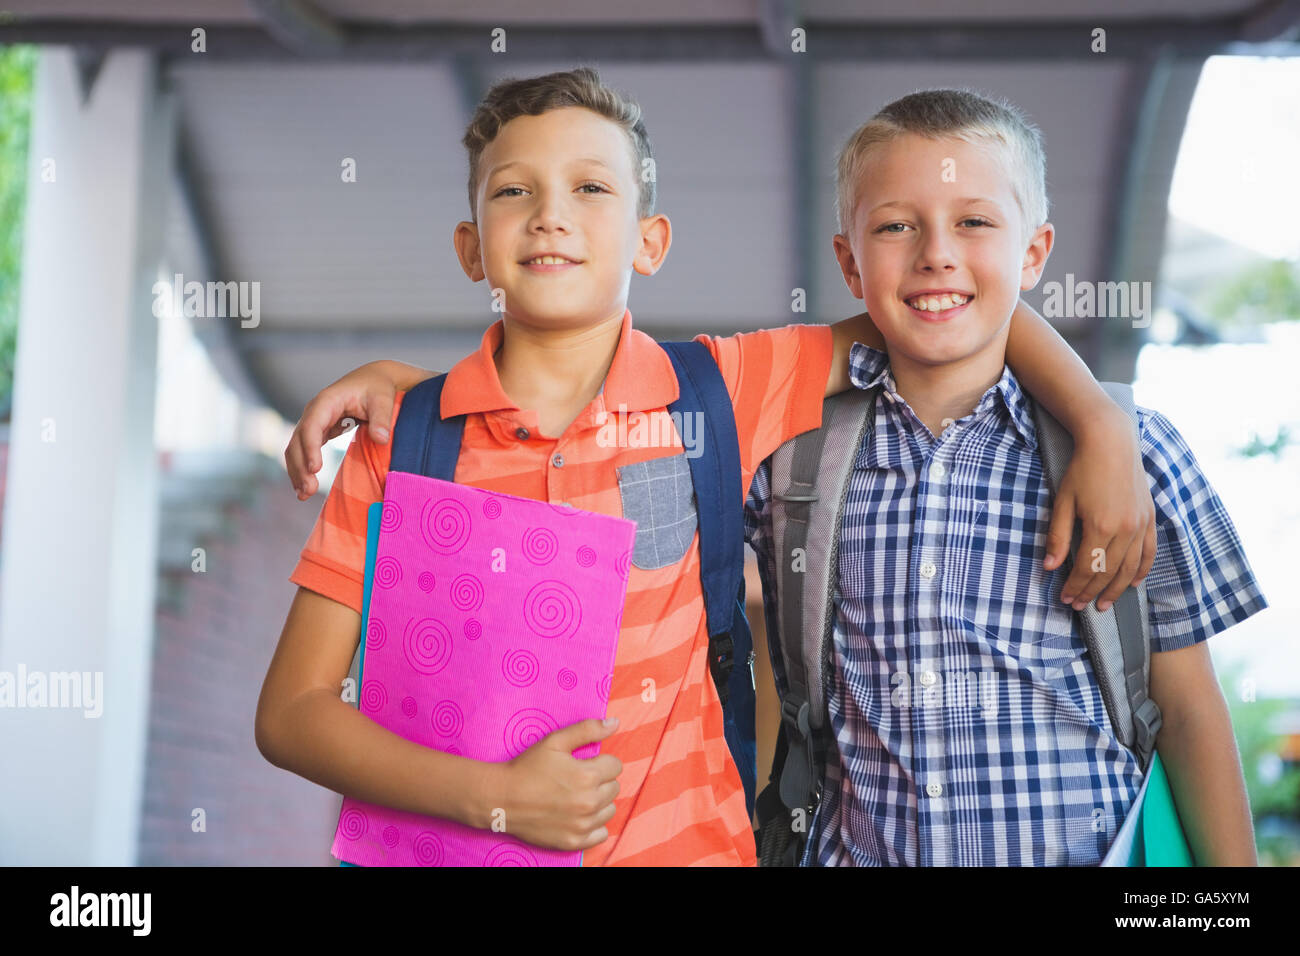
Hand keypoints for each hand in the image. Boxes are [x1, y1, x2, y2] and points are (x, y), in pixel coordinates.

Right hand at [283, 361, 402, 499]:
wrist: (373, 380)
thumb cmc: (378, 389)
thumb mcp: (383, 400)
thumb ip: (382, 418)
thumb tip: (381, 439)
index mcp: (327, 401)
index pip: (312, 425)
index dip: (311, 447)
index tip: (316, 469)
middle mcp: (314, 412)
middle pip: (298, 440)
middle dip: (300, 466)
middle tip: (309, 490)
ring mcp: (313, 422)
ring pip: (295, 448)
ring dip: (297, 471)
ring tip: (304, 495)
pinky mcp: (317, 432)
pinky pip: (302, 452)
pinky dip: (301, 469)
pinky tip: (303, 488)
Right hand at [488, 717, 621, 851]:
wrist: (502, 799)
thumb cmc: (527, 767)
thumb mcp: (555, 741)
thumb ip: (588, 730)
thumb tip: (616, 723)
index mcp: (587, 775)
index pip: (616, 766)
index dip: (601, 762)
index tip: (585, 764)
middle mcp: (589, 802)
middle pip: (614, 788)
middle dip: (601, 781)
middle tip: (578, 780)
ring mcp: (582, 825)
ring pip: (610, 810)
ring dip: (599, 802)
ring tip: (578, 797)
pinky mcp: (574, 841)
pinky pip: (601, 833)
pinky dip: (594, 825)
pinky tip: (579, 816)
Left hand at [1044, 412, 1156, 611]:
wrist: (1111, 443)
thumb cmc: (1082, 470)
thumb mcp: (1063, 502)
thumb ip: (1057, 536)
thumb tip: (1050, 567)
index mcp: (1101, 527)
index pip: (1088, 568)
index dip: (1076, 587)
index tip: (1066, 598)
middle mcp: (1125, 530)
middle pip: (1109, 573)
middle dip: (1093, 592)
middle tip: (1080, 606)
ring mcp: (1141, 525)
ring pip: (1131, 568)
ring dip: (1117, 589)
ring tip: (1104, 604)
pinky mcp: (1150, 518)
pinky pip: (1149, 552)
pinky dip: (1142, 571)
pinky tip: (1133, 584)